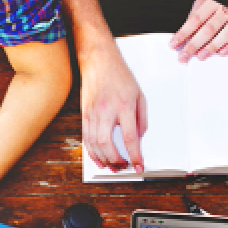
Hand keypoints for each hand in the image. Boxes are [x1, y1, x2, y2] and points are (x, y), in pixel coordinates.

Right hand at [80, 41, 147, 172]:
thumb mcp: (140, 94)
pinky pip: (86, 138)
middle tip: (125, 167)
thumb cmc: (120, 75)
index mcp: (124, 106)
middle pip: (108, 144)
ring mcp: (93, 113)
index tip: (139, 165)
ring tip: (112, 167)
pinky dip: (92, 152)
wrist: (98, 60)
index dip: (135, 155)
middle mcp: (107, 111)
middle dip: (117, 161)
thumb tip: (140, 137)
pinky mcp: (84, 113)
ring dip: (104, 159)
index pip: (130, 137)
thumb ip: (142, 117)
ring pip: (95, 144)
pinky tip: (98, 159)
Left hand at [171, 0, 227, 62]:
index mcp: (212, 1)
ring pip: (225, 34)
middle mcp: (226, 8)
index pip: (195, 19)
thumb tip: (185, 31)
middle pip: (208, 29)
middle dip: (194, 44)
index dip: (184, 32)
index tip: (174, 44)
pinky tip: (222, 52)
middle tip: (184, 56)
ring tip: (201, 56)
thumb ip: (197, 12)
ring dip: (212, 47)